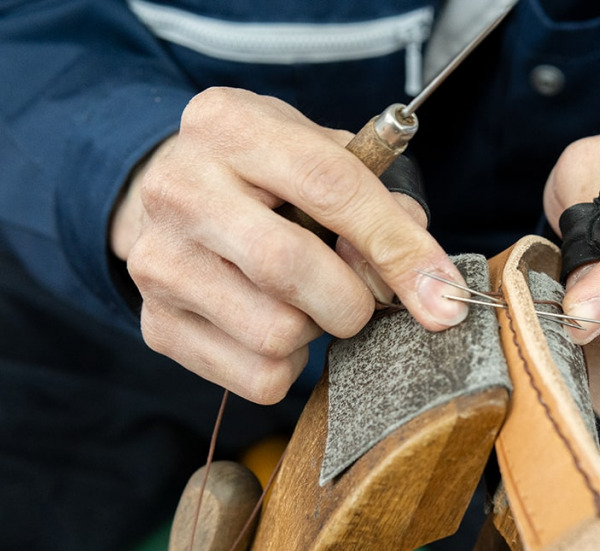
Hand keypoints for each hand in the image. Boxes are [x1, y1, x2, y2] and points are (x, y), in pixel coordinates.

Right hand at [110, 87, 466, 403]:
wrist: (169, 199)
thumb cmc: (264, 179)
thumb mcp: (316, 154)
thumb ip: (378, 201)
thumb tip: (428, 279)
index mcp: (231, 125)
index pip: (331, 185)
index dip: (398, 246)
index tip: (443, 295)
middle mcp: (181, 188)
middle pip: (290, 267)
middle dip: (352, 300)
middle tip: (359, 297)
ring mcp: (158, 260)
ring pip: (275, 333)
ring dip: (315, 331)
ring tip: (305, 301)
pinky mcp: (156, 323)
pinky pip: (257, 376)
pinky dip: (287, 365)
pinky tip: (274, 325)